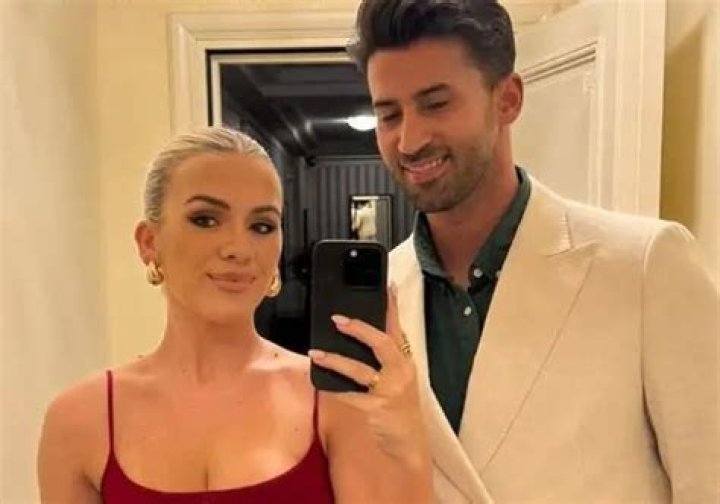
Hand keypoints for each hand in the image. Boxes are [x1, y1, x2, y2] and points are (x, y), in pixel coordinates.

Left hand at [309, 285, 425, 460]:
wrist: (408, 443)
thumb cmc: (399, 409)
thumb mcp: (398, 379)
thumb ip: (384, 360)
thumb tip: (358, 338)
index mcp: (404, 362)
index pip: (397, 328)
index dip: (392, 306)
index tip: (388, 285)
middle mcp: (400, 372)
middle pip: (382, 343)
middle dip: (359, 329)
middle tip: (336, 319)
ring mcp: (390, 390)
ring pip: (361, 370)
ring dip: (336, 360)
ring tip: (316, 353)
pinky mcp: (377, 408)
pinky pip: (351, 396)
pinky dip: (335, 390)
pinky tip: (320, 384)